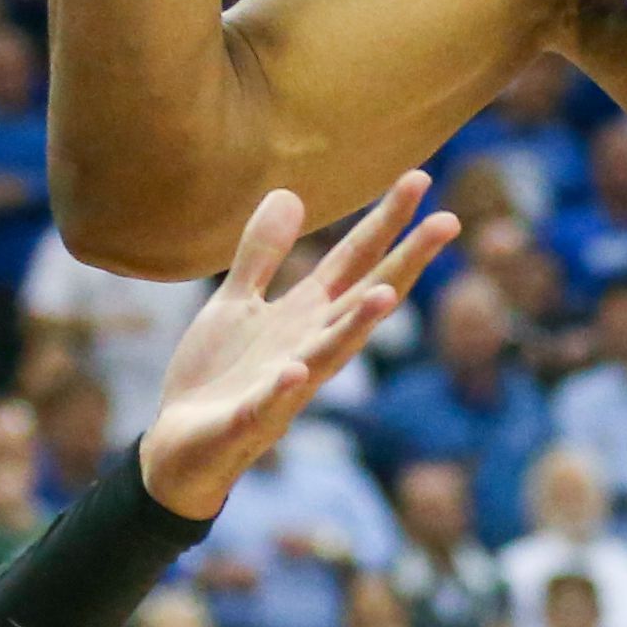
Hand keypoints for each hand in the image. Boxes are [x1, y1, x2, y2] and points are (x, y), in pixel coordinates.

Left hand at [136, 174, 462, 520]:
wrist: (178, 448)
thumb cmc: (217, 377)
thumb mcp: (237, 303)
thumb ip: (263, 254)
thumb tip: (289, 193)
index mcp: (305, 315)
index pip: (356, 260)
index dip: (386, 219)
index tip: (420, 178)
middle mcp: (308, 346)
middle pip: (364, 298)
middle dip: (405, 262)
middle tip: (448, 221)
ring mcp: (284, 385)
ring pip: (331, 353)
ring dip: (357, 326)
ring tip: (384, 294)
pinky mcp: (248, 421)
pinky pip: (269, 404)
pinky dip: (282, 389)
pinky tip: (294, 370)